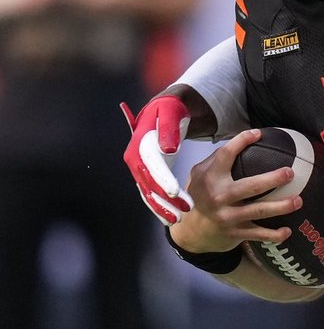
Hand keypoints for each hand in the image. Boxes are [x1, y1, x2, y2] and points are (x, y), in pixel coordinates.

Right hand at [121, 95, 192, 224]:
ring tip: (179, 219)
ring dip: (162, 207)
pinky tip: (171, 217)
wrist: (166, 109)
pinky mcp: (148, 173)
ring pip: (149, 192)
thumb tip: (167, 148)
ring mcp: (140, 168)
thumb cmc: (170, 109)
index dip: (162, 180)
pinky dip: (160, 205)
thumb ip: (169, 128)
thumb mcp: (171, 112)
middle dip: (164, 200)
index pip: (151, 166)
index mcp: (140, 145)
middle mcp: (136, 159)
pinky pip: (152, 192)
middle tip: (183, 212)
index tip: (175, 192)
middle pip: (149, 184)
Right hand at [173, 129, 298, 252]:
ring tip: (298, 200)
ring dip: (281, 206)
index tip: (258, 134)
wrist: (191, 232)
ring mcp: (228, 216)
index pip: (225, 155)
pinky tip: (288, 231)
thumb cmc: (202, 195)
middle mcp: (219, 197)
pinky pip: (258, 234)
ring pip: (259, 210)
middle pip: (250, 186)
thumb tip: (245, 139)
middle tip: (290, 173)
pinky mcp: (235, 233)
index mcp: (210, 178)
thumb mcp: (199, 175)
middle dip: (273, 179)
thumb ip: (217, 159)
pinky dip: (274, 235)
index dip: (241, 141)